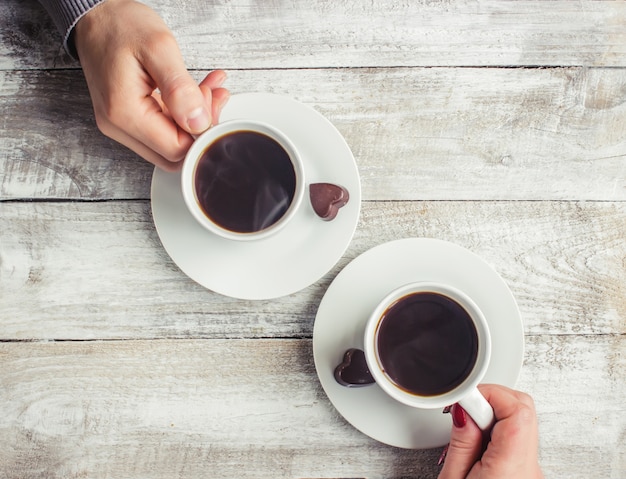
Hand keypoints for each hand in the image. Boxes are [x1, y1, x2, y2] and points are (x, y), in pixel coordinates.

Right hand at [74, 0, 229, 170]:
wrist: (96, 17)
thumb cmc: (119, 26)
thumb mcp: (159, 48)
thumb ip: (180, 89)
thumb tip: (199, 123)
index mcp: (124, 113)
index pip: (176, 148)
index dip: (201, 131)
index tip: (210, 101)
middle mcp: (118, 126)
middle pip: (173, 153)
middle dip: (200, 127)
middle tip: (211, 95)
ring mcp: (121, 125)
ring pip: (170, 142)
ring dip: (194, 120)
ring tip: (207, 89)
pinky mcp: (128, 120)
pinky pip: (163, 129)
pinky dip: (183, 114)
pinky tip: (195, 92)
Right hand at [438, 384, 543, 478]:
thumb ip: (461, 443)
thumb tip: (463, 410)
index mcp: (512, 465)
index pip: (514, 408)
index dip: (485, 394)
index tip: (462, 397)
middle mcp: (528, 465)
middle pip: (522, 406)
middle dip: (490, 398)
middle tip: (464, 411)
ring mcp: (530, 467)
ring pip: (519, 419)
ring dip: (492, 414)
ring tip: (469, 431)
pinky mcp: (525, 470)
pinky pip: (516, 436)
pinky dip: (495, 430)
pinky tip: (478, 442)